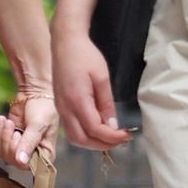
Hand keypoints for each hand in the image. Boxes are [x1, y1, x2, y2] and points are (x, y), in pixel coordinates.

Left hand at [0, 86, 58, 167]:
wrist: (33, 93)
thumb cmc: (43, 107)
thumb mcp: (38, 125)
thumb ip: (29, 143)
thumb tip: (21, 161)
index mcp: (45, 154)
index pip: (27, 165)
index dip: (17, 153)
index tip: (17, 136)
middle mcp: (31, 154)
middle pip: (11, 160)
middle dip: (7, 140)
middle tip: (11, 124)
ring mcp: (18, 148)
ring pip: (1, 153)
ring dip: (0, 135)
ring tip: (6, 121)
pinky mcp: (7, 141)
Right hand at [52, 29, 132, 151]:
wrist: (65, 43)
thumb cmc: (85, 56)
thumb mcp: (102, 77)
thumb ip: (106, 103)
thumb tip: (112, 125)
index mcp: (76, 100)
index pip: (94, 129)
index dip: (112, 137)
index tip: (127, 135)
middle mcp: (65, 109)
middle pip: (81, 139)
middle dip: (102, 145)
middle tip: (121, 140)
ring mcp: (60, 109)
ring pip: (74, 138)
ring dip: (92, 143)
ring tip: (111, 137)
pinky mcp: (60, 107)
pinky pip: (71, 129)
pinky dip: (85, 135)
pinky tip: (98, 128)